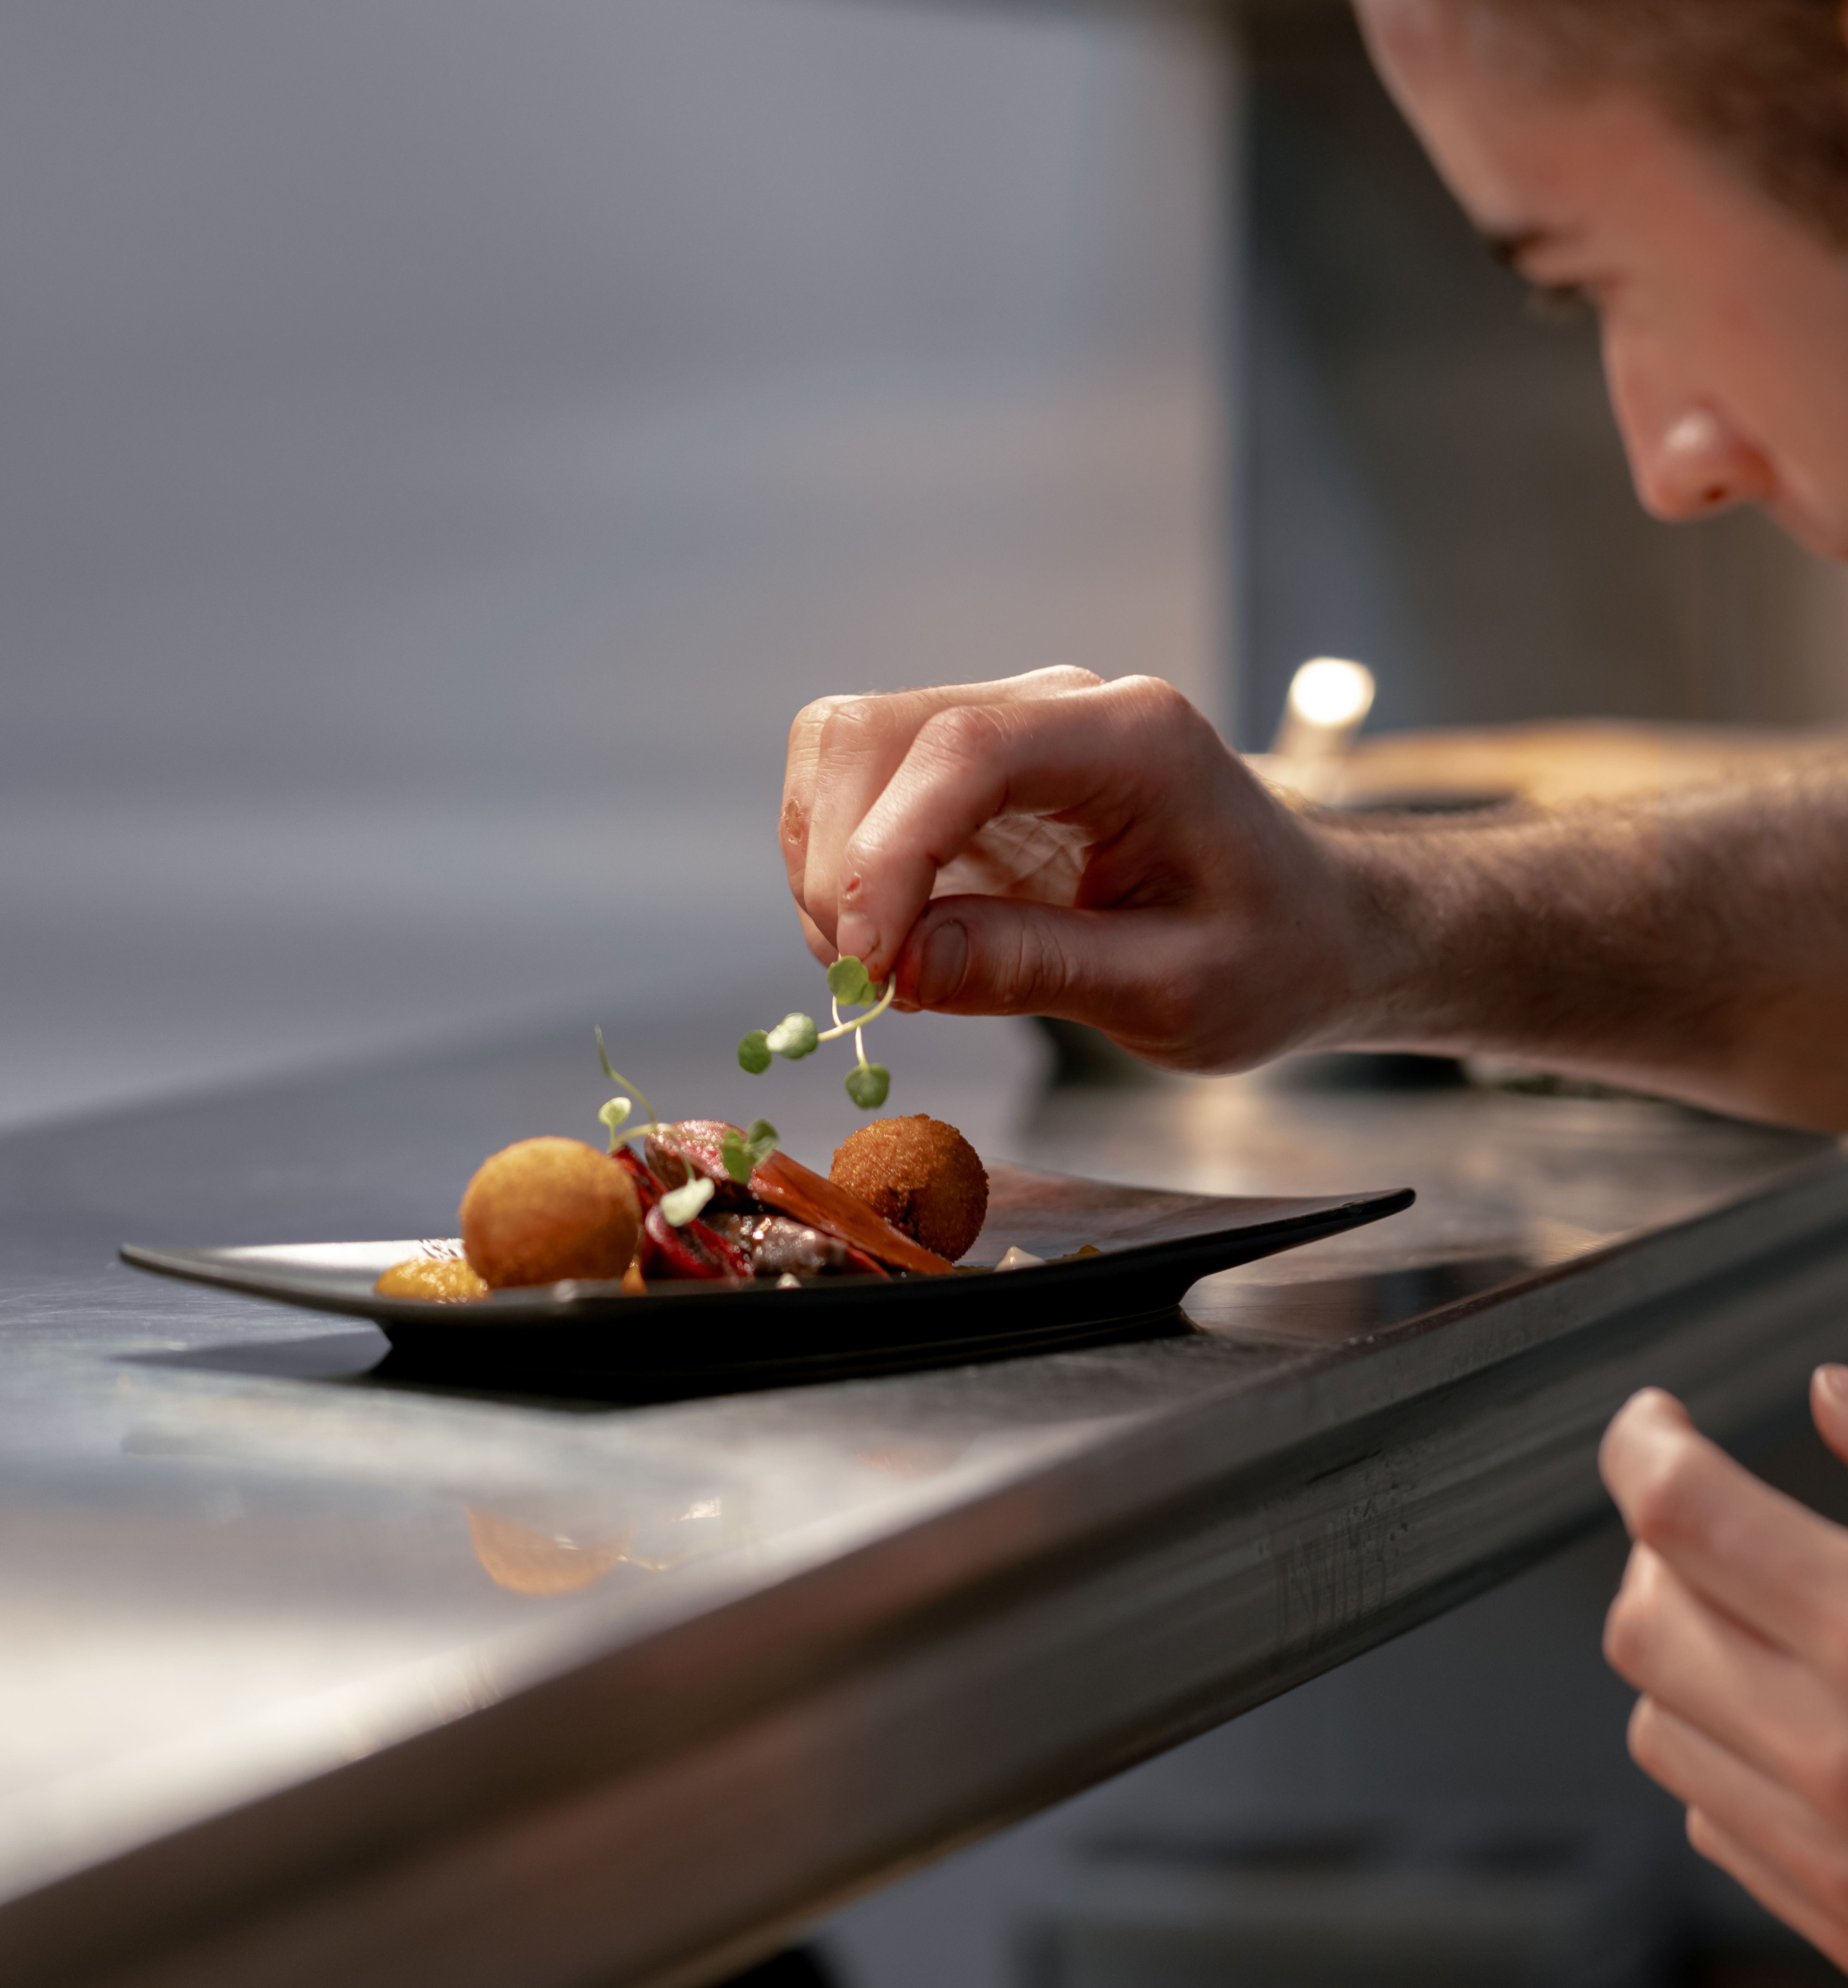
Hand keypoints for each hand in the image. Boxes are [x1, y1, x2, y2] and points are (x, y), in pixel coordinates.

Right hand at [779, 669, 1374, 1070]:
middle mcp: (1063, 708)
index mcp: (1135, 739)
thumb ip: (1034, 969)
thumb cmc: (1271, 955)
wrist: (1313, 927)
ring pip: (847, 751)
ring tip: (886, 966)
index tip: (870, 963)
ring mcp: (1014, 729)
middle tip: (873, 982)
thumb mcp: (1176, 991)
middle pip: (876, 734)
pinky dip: (847, 867)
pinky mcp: (978, 772)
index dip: (888, 854)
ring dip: (829, 864)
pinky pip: (861, 789)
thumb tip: (896, 970)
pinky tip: (898, 939)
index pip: (964, 752)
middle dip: (843, 864)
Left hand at [1601, 1376, 1847, 1967]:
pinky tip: (1797, 1720)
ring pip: (1656, 1721)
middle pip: (1641, 1619)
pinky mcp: (1841, 1925)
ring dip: (1683, 1652)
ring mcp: (1833, 1859)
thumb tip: (1829, 1390)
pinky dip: (1726, 1752)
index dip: (1645, 1444)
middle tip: (1714, 1515)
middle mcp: (1836, 1758)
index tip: (1657, 1419)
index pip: (1681, 1514)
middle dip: (1660, 1551)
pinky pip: (1713, 1815)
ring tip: (1752, 1613)